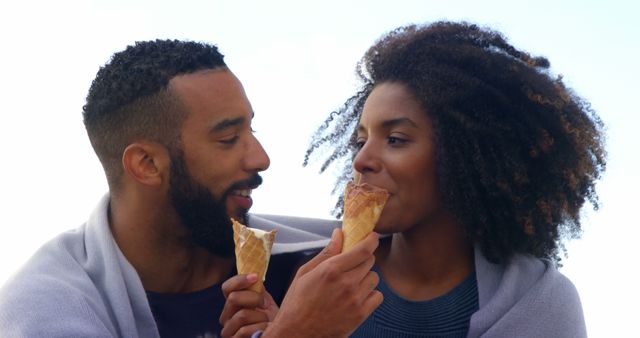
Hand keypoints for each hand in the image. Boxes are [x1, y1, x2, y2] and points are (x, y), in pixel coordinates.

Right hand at [220, 273, 278, 337]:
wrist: (280, 333)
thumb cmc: (272, 319)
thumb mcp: (265, 301)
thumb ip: (257, 288)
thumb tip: (254, 272)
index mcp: (232, 304)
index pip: (227, 287)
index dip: (240, 280)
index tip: (255, 277)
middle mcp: (226, 317)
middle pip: (233, 298)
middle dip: (254, 298)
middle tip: (265, 305)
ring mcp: (228, 331)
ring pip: (241, 315)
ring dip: (260, 316)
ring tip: (268, 321)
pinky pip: (245, 331)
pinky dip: (261, 328)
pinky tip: (267, 329)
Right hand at [263, 229, 381, 337]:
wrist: (297, 335)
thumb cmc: (297, 303)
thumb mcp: (305, 274)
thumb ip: (326, 253)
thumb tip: (339, 234)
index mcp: (331, 270)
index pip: (362, 250)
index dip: (371, 240)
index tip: (373, 237)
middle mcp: (346, 283)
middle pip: (370, 261)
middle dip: (363, 259)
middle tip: (351, 265)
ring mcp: (355, 300)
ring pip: (374, 278)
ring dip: (365, 277)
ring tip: (350, 284)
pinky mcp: (360, 315)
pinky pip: (377, 296)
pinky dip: (370, 294)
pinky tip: (356, 297)